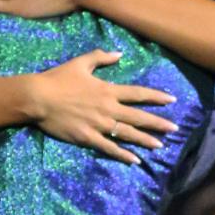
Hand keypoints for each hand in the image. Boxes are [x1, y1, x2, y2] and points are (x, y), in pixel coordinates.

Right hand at [28, 50, 176, 164]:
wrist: (38, 98)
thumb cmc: (58, 79)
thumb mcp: (80, 63)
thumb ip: (101, 57)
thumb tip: (119, 54)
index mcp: (108, 90)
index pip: (138, 94)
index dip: (156, 97)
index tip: (172, 100)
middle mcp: (108, 108)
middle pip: (138, 117)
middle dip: (158, 123)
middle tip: (175, 128)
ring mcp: (99, 125)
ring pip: (128, 134)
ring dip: (145, 140)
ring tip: (161, 146)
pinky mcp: (88, 138)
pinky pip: (110, 148)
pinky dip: (123, 155)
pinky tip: (135, 160)